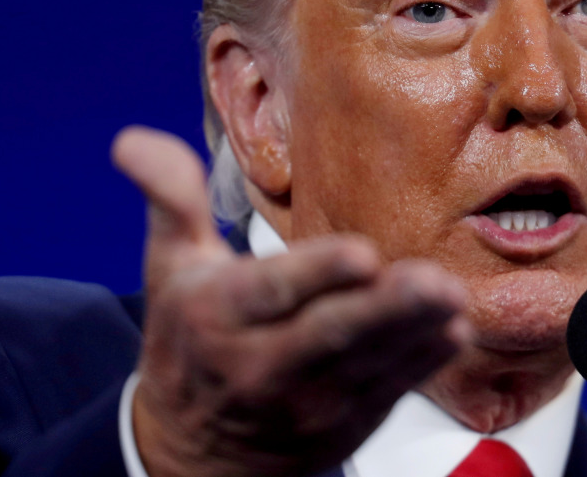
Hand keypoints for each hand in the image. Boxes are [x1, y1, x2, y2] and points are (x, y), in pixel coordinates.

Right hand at [112, 126, 470, 476]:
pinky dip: (423, 363)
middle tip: (432, 281)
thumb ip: (171, 200)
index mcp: (218, 317)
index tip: (361, 253)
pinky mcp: (345, 421)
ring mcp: (309, 401)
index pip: (271, 293)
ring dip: (416, 332)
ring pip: (369, 364)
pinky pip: (389, 391)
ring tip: (452, 300)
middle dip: (386, 309)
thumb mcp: (170, 268)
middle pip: (331, 335)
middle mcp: (264, 364)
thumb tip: (133, 140)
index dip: (317, 274)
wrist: (194, 453)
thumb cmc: (190, 345)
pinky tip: (453, 332)